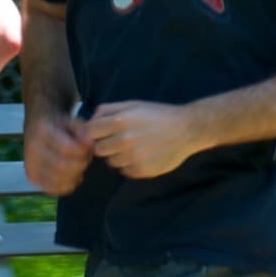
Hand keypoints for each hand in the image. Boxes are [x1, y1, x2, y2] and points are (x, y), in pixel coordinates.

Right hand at [24, 110, 94, 195]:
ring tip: (79, 166)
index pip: (66, 149)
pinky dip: (67, 186)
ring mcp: (29, 165)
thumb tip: (89, 144)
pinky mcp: (31, 176)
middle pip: (62, 167)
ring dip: (75, 176)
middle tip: (86, 158)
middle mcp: (32, 149)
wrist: (36, 126)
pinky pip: (52, 189)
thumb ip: (82, 131)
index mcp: (42, 131)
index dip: (83, 151)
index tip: (89, 148)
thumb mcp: (72, 121)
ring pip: (57, 181)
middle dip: (81, 165)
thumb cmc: (58, 125)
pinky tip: (73, 176)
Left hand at [86, 100, 203, 179]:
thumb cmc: (157, 115)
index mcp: (120, 121)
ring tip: (134, 147)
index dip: (94, 132)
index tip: (102, 132)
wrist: (187, 129)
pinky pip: (124, 171)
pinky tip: (142, 155)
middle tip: (119, 140)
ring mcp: (133, 157)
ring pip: (110, 162)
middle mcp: (125, 140)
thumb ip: (107, 110)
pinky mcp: (142, 170)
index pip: (89, 132)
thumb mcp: (132, 104)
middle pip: (98, 149)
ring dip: (118, 156)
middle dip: (105, 145)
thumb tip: (88, 122)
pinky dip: (129, 165)